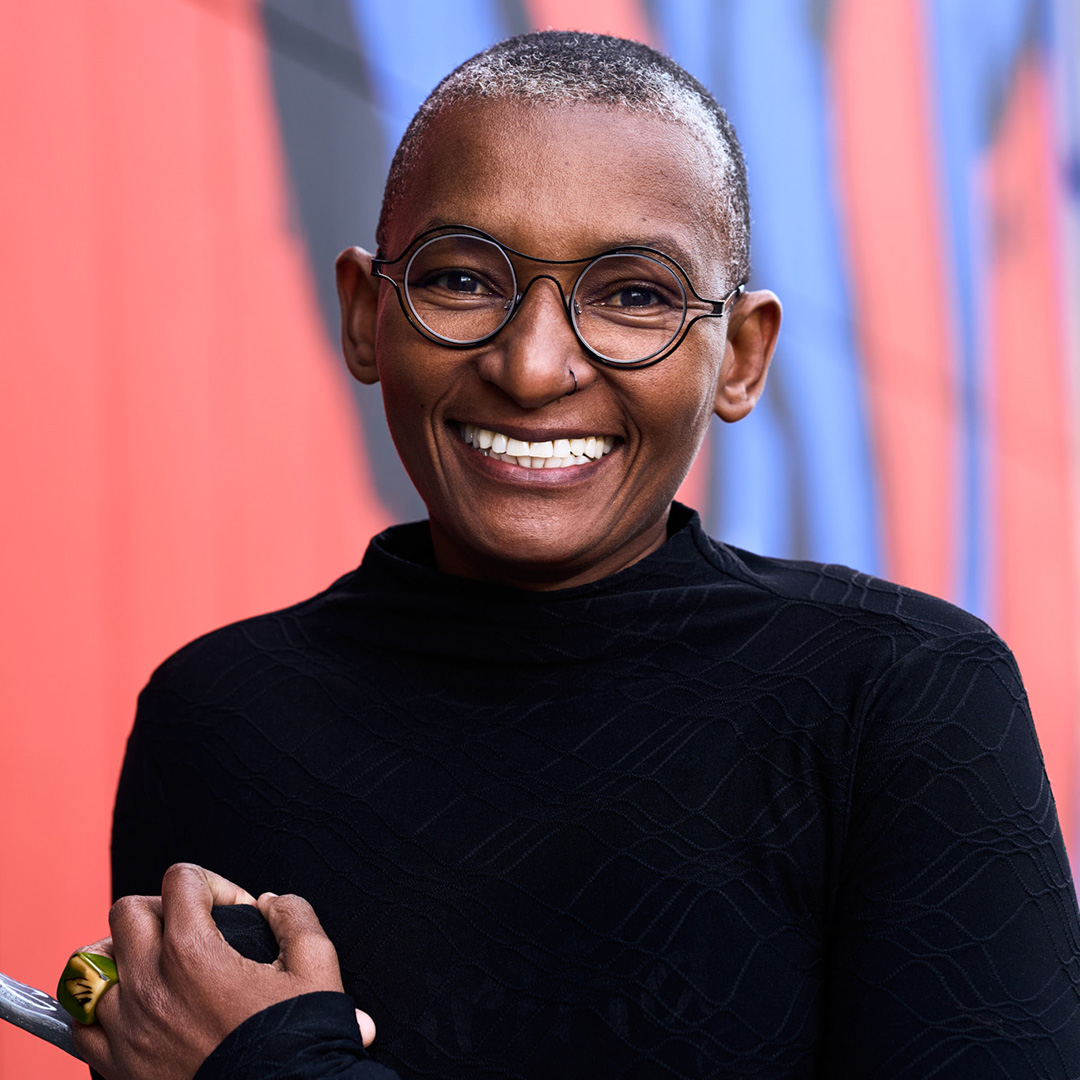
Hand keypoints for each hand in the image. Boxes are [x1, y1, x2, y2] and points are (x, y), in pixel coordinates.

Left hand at [71, 863, 374, 1079]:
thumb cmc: (295, 1041)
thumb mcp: (317, 966)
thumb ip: (295, 917)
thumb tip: (271, 902)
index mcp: (192, 953)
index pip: (180, 879)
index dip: (213, 884)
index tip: (235, 911)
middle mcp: (148, 985)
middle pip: (126, 912)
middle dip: (162, 909)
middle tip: (193, 930)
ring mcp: (125, 1028)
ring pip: (91, 966)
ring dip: (125, 956)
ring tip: (156, 966)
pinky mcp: (116, 1066)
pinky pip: (80, 1023)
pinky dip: (100, 1009)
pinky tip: (133, 1009)